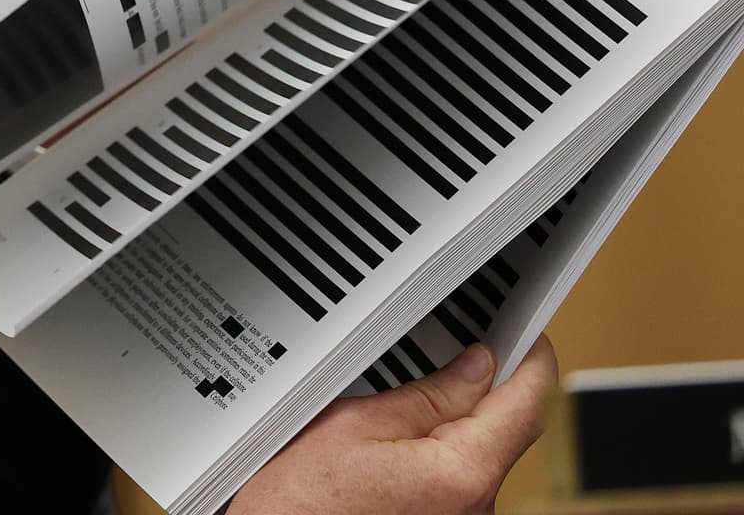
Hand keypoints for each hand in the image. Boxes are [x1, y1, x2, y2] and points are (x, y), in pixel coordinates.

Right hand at [230, 337, 557, 514]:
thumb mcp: (352, 426)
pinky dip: (437, 454)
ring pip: (477, 456)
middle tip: (451, 354)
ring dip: (453, 424)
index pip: (528, 404)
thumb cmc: (299, 506)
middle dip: (480, 390)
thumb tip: (475, 367)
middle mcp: (475, 508)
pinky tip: (394, 444)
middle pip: (503, 431)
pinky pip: (456, 481)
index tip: (526, 333)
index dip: (531, 359)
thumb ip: (426, 396)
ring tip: (398, 407)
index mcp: (461, 474)